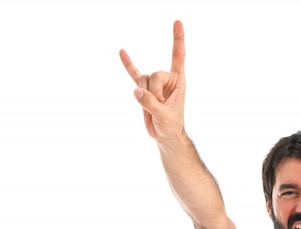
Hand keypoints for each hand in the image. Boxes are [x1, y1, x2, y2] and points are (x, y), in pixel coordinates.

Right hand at [119, 20, 185, 140]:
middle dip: (154, 91)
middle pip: (154, 73)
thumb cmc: (171, 126)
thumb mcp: (164, 117)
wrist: (164, 135)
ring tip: (152, 107)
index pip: (178, 56)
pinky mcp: (143, 89)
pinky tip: (122, 51)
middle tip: (160, 106)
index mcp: (178, 81)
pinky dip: (128, 64)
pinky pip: (133, 74)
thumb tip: (136, 92)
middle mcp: (167, 79)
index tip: (178, 21)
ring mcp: (154, 83)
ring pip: (142, 79)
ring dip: (144, 95)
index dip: (178, 39)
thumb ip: (151, 104)